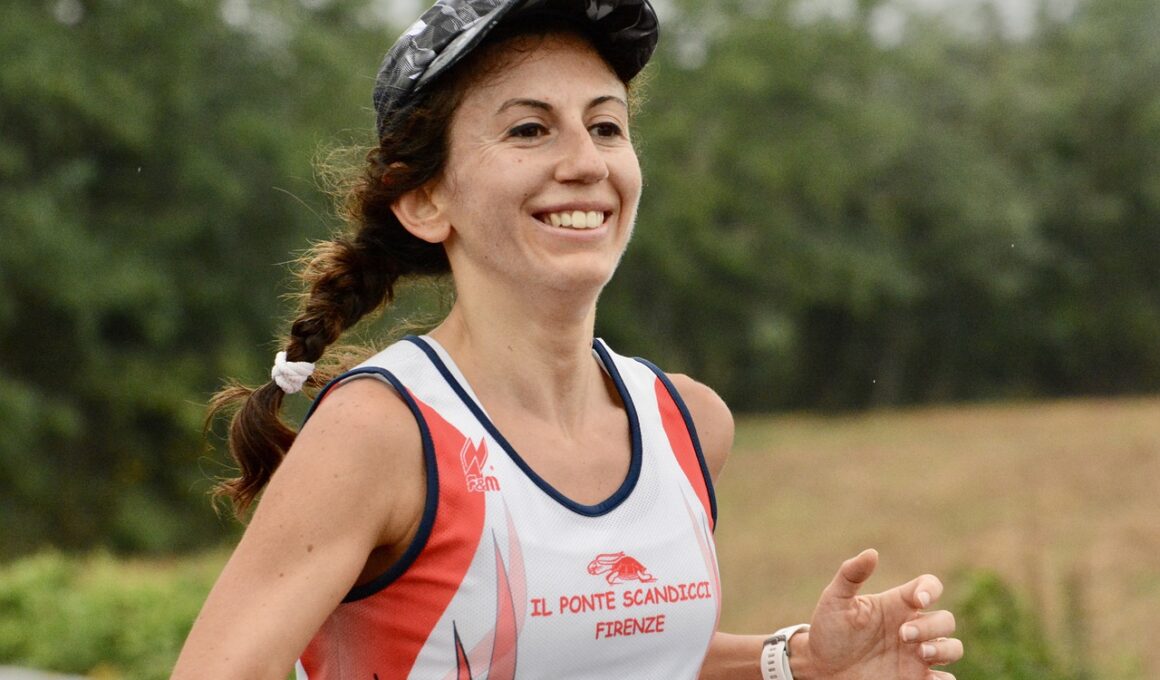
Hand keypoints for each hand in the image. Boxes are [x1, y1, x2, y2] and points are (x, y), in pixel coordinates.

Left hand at [799, 549, 962, 679]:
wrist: (822, 668)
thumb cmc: (829, 630)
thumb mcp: (835, 600)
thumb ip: (850, 575)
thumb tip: (872, 553)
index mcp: (897, 604)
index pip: (929, 587)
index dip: (931, 589)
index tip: (919, 599)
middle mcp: (912, 627)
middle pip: (946, 620)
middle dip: (931, 626)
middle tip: (903, 635)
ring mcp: (916, 655)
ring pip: (953, 647)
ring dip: (944, 650)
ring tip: (920, 654)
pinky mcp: (915, 678)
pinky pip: (946, 679)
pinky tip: (928, 679)